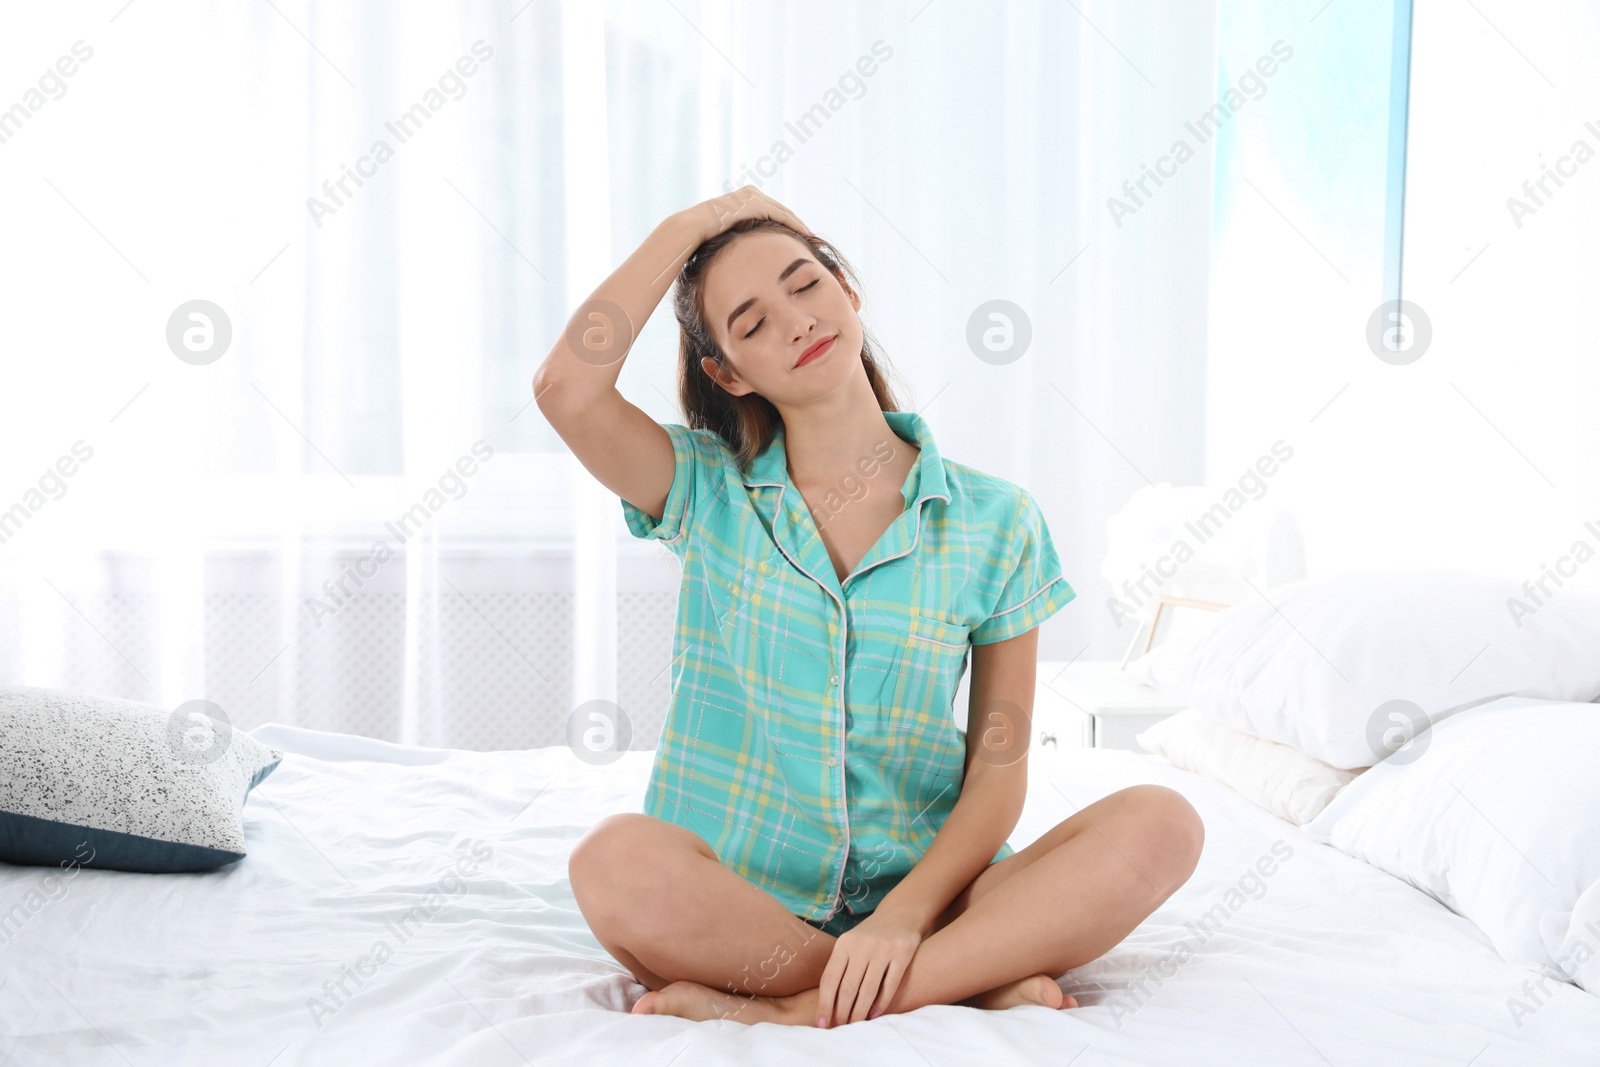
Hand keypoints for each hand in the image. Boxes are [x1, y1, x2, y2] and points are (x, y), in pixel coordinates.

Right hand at [682, 185, 812, 243]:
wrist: (694, 226)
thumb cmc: (704, 234)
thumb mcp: (725, 231)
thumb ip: (738, 233)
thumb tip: (741, 250)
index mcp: (745, 197)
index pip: (772, 210)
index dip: (787, 222)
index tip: (798, 234)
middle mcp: (751, 192)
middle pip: (781, 210)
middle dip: (797, 223)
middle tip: (811, 236)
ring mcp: (754, 196)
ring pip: (785, 212)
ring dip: (800, 225)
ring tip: (812, 238)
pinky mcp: (757, 204)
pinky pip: (782, 216)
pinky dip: (795, 225)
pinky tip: (806, 235)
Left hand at [814, 909, 923, 1027]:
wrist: (900, 914)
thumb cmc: (869, 937)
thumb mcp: (850, 944)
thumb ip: (839, 967)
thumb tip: (825, 1004)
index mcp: (844, 944)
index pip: (830, 979)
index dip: (824, 1004)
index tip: (822, 1024)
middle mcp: (862, 945)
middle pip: (848, 988)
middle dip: (842, 1013)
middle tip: (840, 1028)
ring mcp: (883, 949)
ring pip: (868, 990)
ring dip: (860, 1012)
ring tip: (855, 1025)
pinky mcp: (902, 954)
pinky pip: (890, 986)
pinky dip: (881, 1004)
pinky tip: (874, 1015)